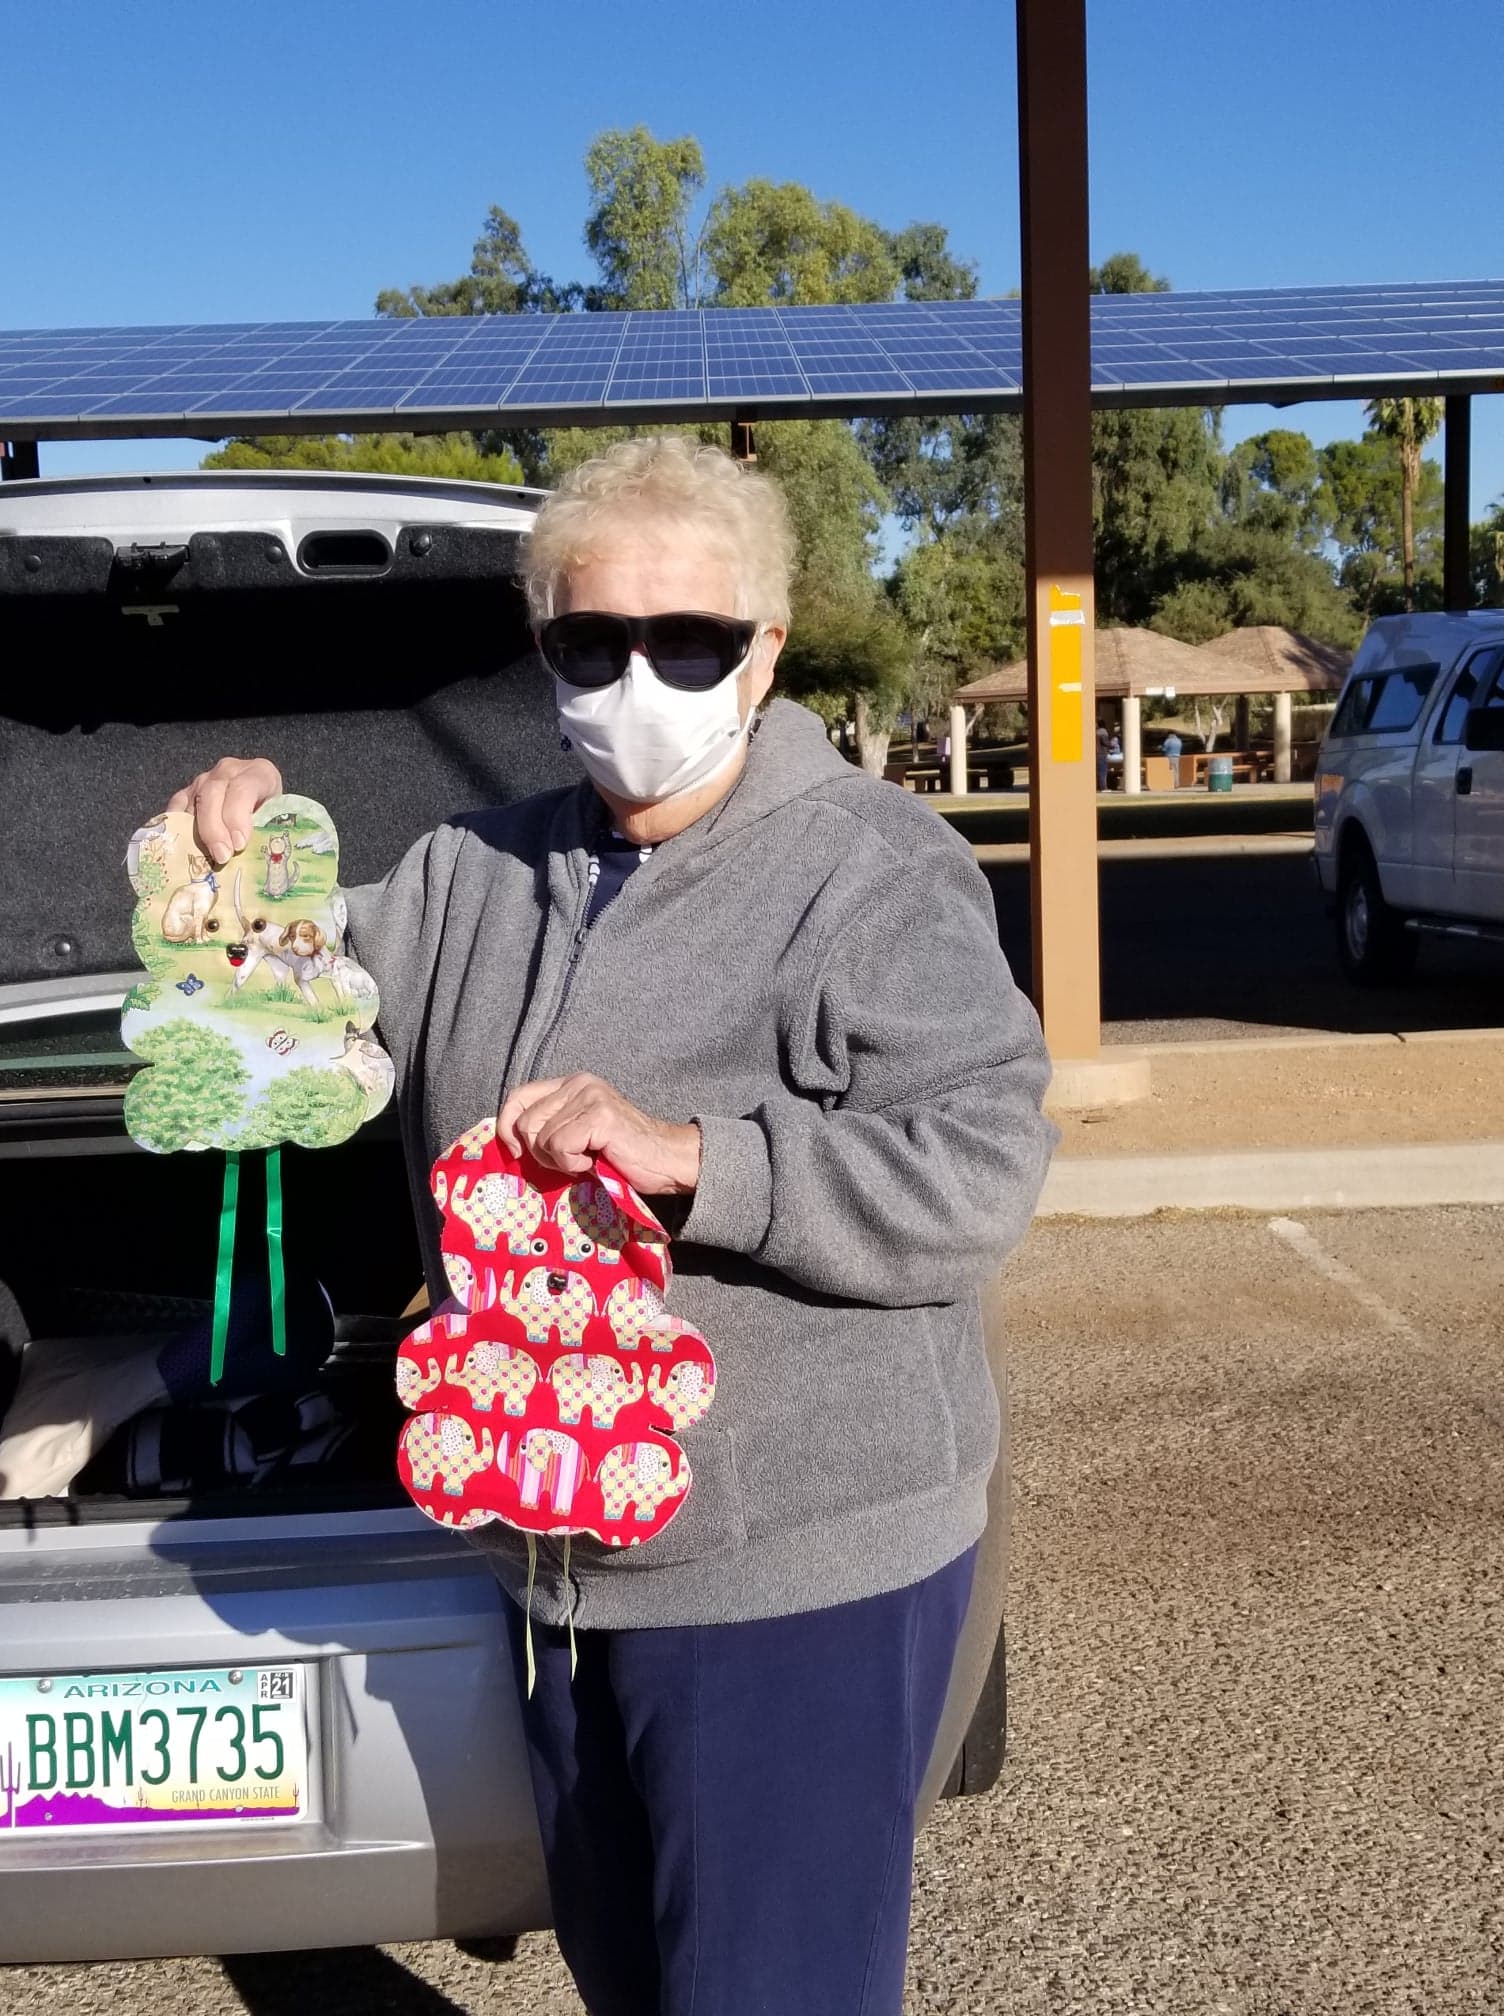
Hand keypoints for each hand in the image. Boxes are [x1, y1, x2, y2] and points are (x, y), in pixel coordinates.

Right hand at [165, 756, 283, 865]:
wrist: (262, 797)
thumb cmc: (273, 812)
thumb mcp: (277, 818)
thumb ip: (265, 830)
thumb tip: (251, 858)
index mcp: (259, 773)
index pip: (242, 790)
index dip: (237, 817)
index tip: (239, 844)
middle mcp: (229, 771)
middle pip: (212, 795)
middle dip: (215, 829)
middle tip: (221, 856)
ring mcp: (205, 779)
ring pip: (194, 802)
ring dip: (196, 832)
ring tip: (202, 857)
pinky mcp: (188, 791)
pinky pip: (177, 806)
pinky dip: (178, 826)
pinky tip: (182, 845)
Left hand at [497, 1074, 700, 1196]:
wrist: (665, 1160)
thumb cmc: (621, 1153)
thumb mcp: (577, 1133)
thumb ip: (549, 1126)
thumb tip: (510, 1140)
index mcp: (571, 1084)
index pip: (518, 1096)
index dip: (507, 1125)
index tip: (518, 1152)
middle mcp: (579, 1083)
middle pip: (525, 1122)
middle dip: (540, 1152)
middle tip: (570, 1160)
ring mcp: (590, 1097)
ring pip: (542, 1137)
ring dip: (559, 1160)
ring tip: (586, 1159)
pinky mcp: (600, 1115)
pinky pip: (561, 1146)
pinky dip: (573, 1164)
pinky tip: (594, 1162)